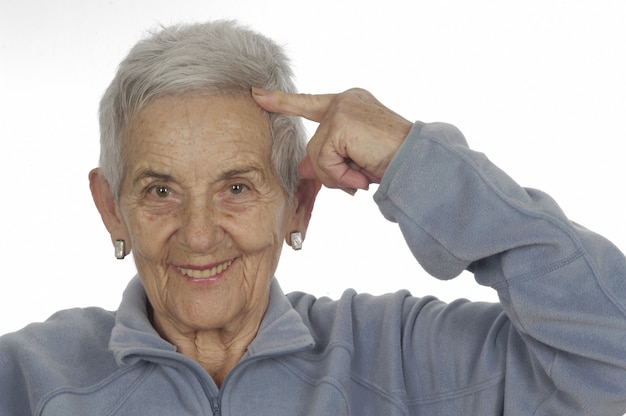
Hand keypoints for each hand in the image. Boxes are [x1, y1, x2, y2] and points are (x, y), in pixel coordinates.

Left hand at [252, 87, 412, 193]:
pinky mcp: (340, 122)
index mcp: (350, 105)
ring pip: (316, 154)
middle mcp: (345, 101)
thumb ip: (327, 159)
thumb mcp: (355, 161)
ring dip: (337, 175)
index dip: (282, 101)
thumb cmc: (394, 162)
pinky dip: (340, 175)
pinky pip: (323, 159)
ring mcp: (342, 109)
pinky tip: (361, 174)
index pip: (309, 103)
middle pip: (313, 144)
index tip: (257, 94)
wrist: (420, 163)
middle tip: (357, 178)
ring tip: (363, 175)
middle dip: (328, 170)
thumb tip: (301, 168)